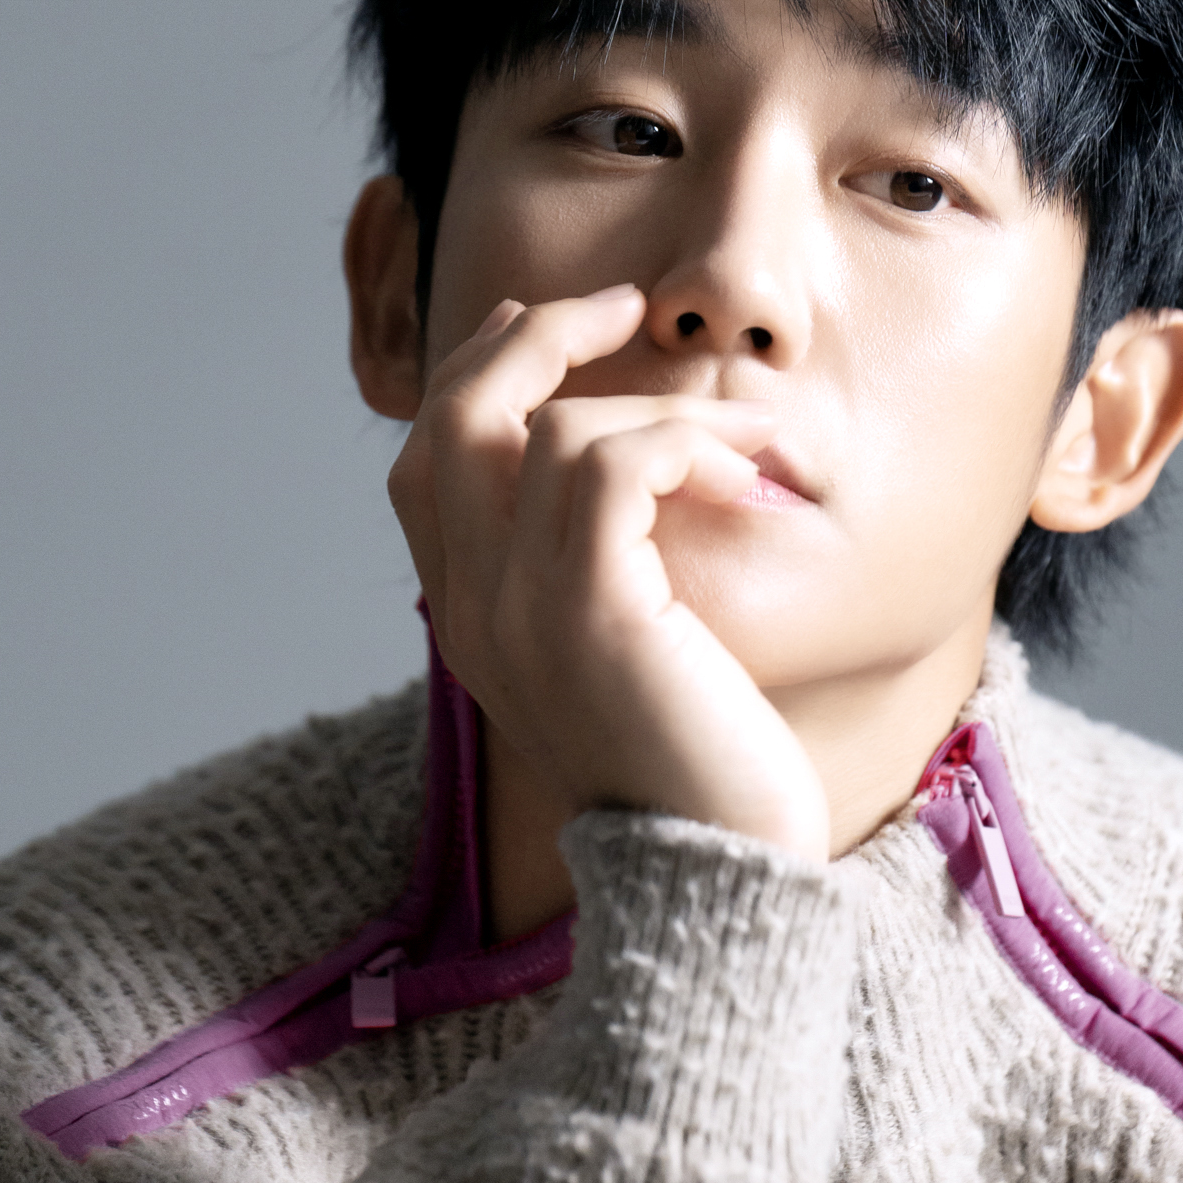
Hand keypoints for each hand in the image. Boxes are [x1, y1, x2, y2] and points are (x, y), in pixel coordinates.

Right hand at [388, 287, 830, 861]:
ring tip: (755, 442)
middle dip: (534, 336)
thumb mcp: (624, 656)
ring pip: (552, 429)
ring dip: (666, 406)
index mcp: (467, 617)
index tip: (551, 321)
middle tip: (622, 303)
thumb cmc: (695, 764)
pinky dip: (691, 444)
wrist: (721, 879)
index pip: (427, 457)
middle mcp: (470, 611)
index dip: (479, 370)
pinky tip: (754, 484)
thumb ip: (595, 570)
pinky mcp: (591, 616)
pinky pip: (616, 464)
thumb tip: (631, 470)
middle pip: (455, 416)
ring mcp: (519, 614)